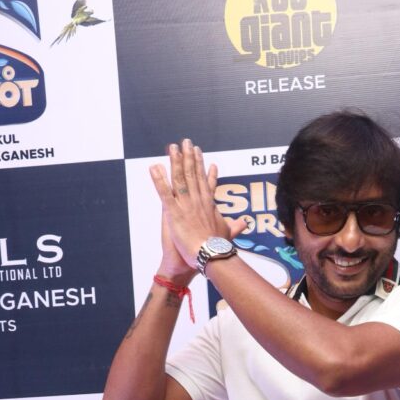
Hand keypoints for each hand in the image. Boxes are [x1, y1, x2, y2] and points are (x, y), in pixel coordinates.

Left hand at [150, 138, 246, 271]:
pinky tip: (154, 168)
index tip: (201, 155)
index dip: (203, 167)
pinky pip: (165, 194)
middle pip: (193, 175)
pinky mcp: (175, 214)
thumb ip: (235, 226)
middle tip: (186, 142)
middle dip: (189, 157)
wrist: (212, 257)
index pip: (206, 182)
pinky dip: (158, 180)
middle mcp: (198, 201)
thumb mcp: (229, 234)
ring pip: (180, 179)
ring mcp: (186, 206)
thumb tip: (245, 223)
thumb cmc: (220, 248)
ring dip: (175, 162)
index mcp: (209, 205)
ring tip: (172, 147)